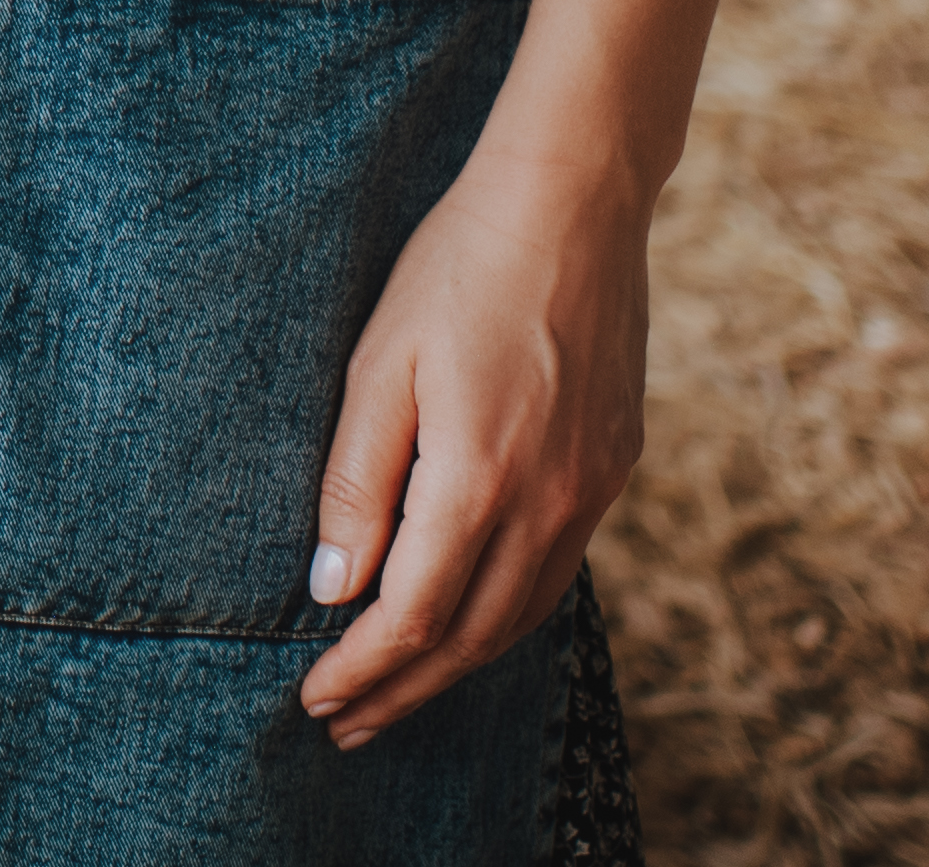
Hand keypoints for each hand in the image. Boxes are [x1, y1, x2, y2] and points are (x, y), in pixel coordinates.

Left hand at [294, 141, 649, 751]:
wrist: (572, 204)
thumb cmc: (457, 268)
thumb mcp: (380, 365)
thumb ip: (357, 482)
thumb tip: (333, 589)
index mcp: (480, 479)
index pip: (413, 617)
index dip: (361, 670)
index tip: (313, 699)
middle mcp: (550, 503)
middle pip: (471, 638)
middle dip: (403, 691)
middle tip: (345, 725)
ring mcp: (593, 491)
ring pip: (521, 616)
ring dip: (456, 667)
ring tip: (398, 693)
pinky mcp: (614, 470)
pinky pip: (557, 573)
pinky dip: (506, 616)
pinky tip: (470, 621)